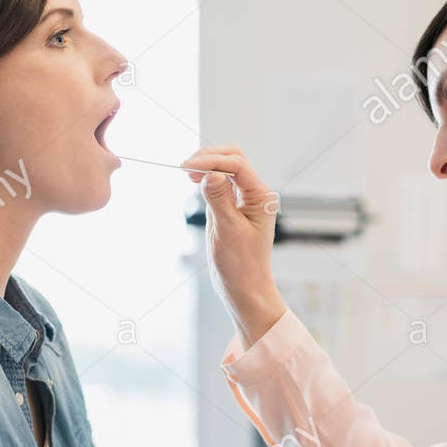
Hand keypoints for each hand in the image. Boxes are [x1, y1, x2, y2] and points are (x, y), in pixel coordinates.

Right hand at [181, 145, 286, 348]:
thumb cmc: (241, 265)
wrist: (245, 288)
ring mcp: (245, 200)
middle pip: (233, 160)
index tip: (187, 167)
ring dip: (207, 166)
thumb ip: (219, 199)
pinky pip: (221, 184)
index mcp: (262, 197)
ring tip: (187, 173)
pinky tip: (194, 182)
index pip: (237, 165)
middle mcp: (256, 194)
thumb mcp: (227, 231)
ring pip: (226, 169)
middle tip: (184, 167)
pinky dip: (206, 179)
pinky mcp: (233, 207)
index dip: (211, 161)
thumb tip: (210, 173)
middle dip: (209, 158)